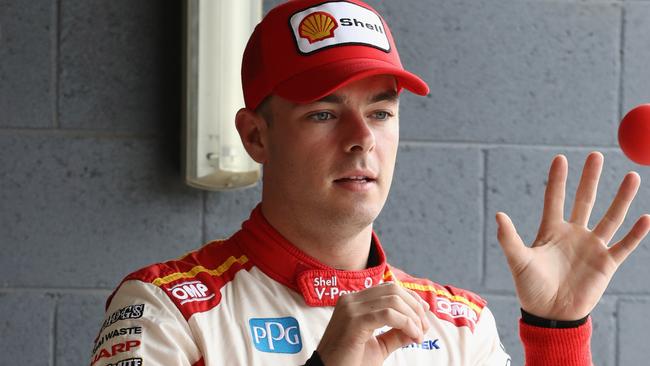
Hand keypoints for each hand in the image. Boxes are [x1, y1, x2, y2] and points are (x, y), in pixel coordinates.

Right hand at [316, 282, 429, 365]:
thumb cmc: (349, 363)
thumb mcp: (378, 346)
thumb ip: (396, 334)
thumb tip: (418, 326)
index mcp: (354, 302)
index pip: (389, 288)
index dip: (411, 299)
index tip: (424, 315)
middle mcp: (351, 300)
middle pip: (393, 290)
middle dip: (415, 308)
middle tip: (424, 328)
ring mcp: (351, 309)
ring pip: (393, 300)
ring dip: (413, 317)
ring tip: (419, 335)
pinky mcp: (354, 321)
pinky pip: (389, 315)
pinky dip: (406, 324)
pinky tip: (412, 336)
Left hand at [496, 152, 649, 319]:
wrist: (551, 315)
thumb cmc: (531, 288)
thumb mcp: (518, 261)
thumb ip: (510, 239)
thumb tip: (498, 214)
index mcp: (551, 231)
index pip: (555, 198)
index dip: (558, 180)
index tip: (560, 158)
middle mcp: (573, 234)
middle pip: (584, 200)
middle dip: (590, 178)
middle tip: (596, 155)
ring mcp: (591, 247)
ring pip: (610, 216)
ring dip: (621, 197)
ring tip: (631, 176)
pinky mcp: (606, 264)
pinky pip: (624, 245)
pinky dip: (636, 233)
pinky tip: (646, 217)